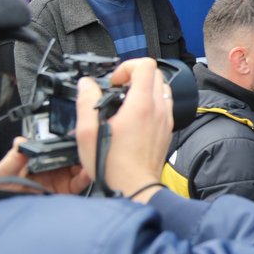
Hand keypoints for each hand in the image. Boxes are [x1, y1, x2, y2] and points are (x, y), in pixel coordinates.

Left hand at [0, 136, 91, 194]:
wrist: (3, 219)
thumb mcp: (1, 174)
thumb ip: (12, 158)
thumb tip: (20, 142)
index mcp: (38, 161)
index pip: (55, 147)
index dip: (64, 141)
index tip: (72, 135)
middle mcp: (52, 169)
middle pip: (71, 155)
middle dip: (79, 149)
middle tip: (84, 144)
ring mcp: (60, 181)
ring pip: (79, 166)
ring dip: (86, 160)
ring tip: (88, 156)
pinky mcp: (66, 193)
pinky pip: (80, 183)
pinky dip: (87, 176)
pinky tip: (88, 171)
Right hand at [74, 58, 172, 199]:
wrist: (135, 188)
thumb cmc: (113, 166)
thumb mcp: (88, 133)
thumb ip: (86, 103)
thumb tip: (87, 85)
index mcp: (141, 105)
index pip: (145, 66)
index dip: (126, 67)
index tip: (114, 82)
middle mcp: (158, 109)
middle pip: (155, 74)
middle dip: (134, 76)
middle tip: (118, 91)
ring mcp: (165, 119)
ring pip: (162, 88)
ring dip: (144, 89)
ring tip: (125, 104)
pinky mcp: (167, 129)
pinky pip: (164, 105)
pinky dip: (151, 103)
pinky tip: (134, 118)